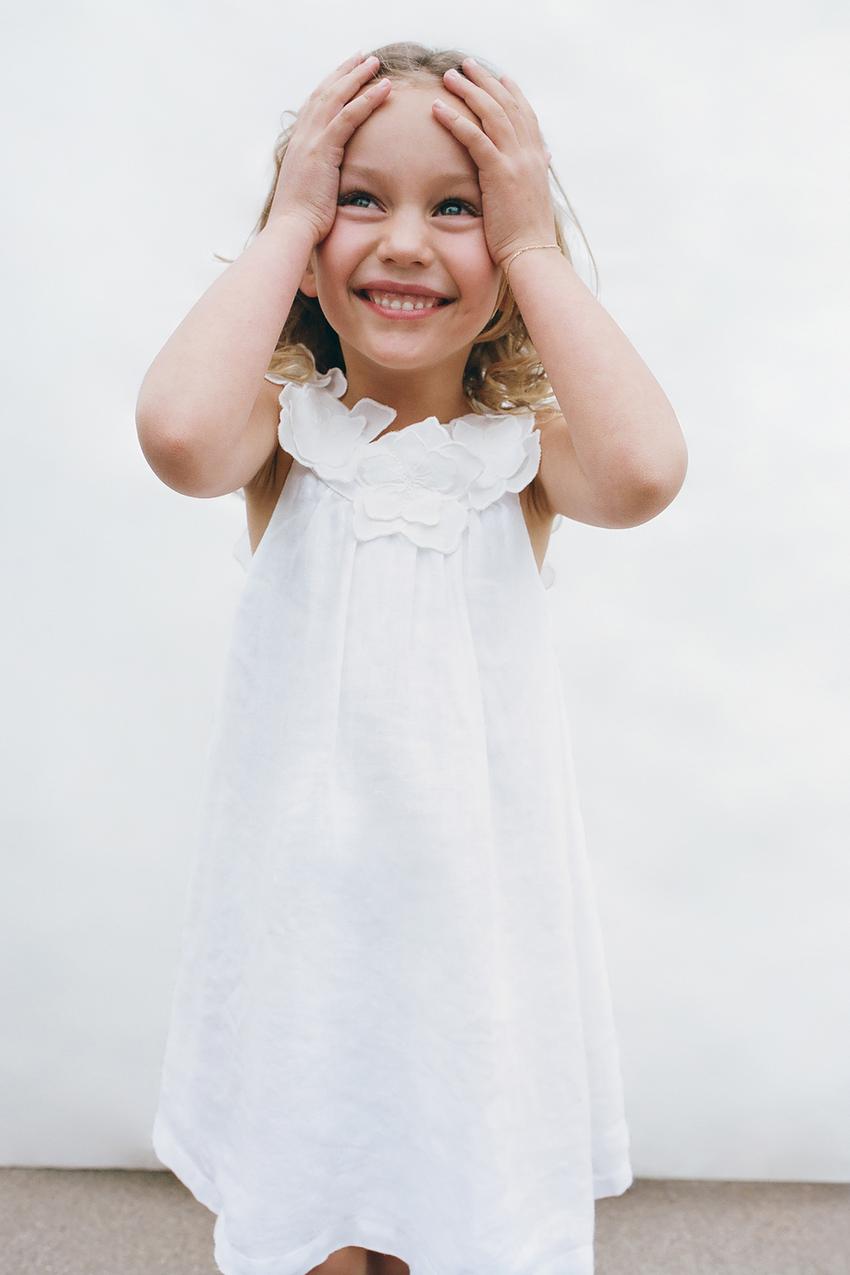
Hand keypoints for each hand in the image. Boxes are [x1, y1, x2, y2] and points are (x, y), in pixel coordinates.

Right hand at [268, 51, 391, 244]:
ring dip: (357, 76)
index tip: (347, 73)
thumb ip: (321, 181)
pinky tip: (384, 87)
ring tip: (376, 62)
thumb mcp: (312, 195)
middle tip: (363, 56)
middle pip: (324, 92)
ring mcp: (310, 141)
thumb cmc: (302, 224)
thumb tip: (332, 186)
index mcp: (299, 146)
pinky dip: (367, 99)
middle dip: (344, 72)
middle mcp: (302, 137)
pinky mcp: (322, 150)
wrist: (290, 231)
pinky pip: (348, 116)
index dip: (332, 86)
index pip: (315, 106)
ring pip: (336, 97)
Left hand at [432, 58, 557, 271]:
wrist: (533, 255)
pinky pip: (475, 137)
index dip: (510, 91)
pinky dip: (456, 120)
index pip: (524, 113)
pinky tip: (438, 108)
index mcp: (537, 158)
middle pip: (506, 103)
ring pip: (491, 112)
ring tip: (448, 76)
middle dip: (484, 81)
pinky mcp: (499, 173)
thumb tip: (539, 162)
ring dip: (468, 90)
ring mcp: (516, 161)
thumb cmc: (528, 235)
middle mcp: (529, 153)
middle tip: (465, 65)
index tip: (496, 75)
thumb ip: (531, 176)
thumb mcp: (532, 199)